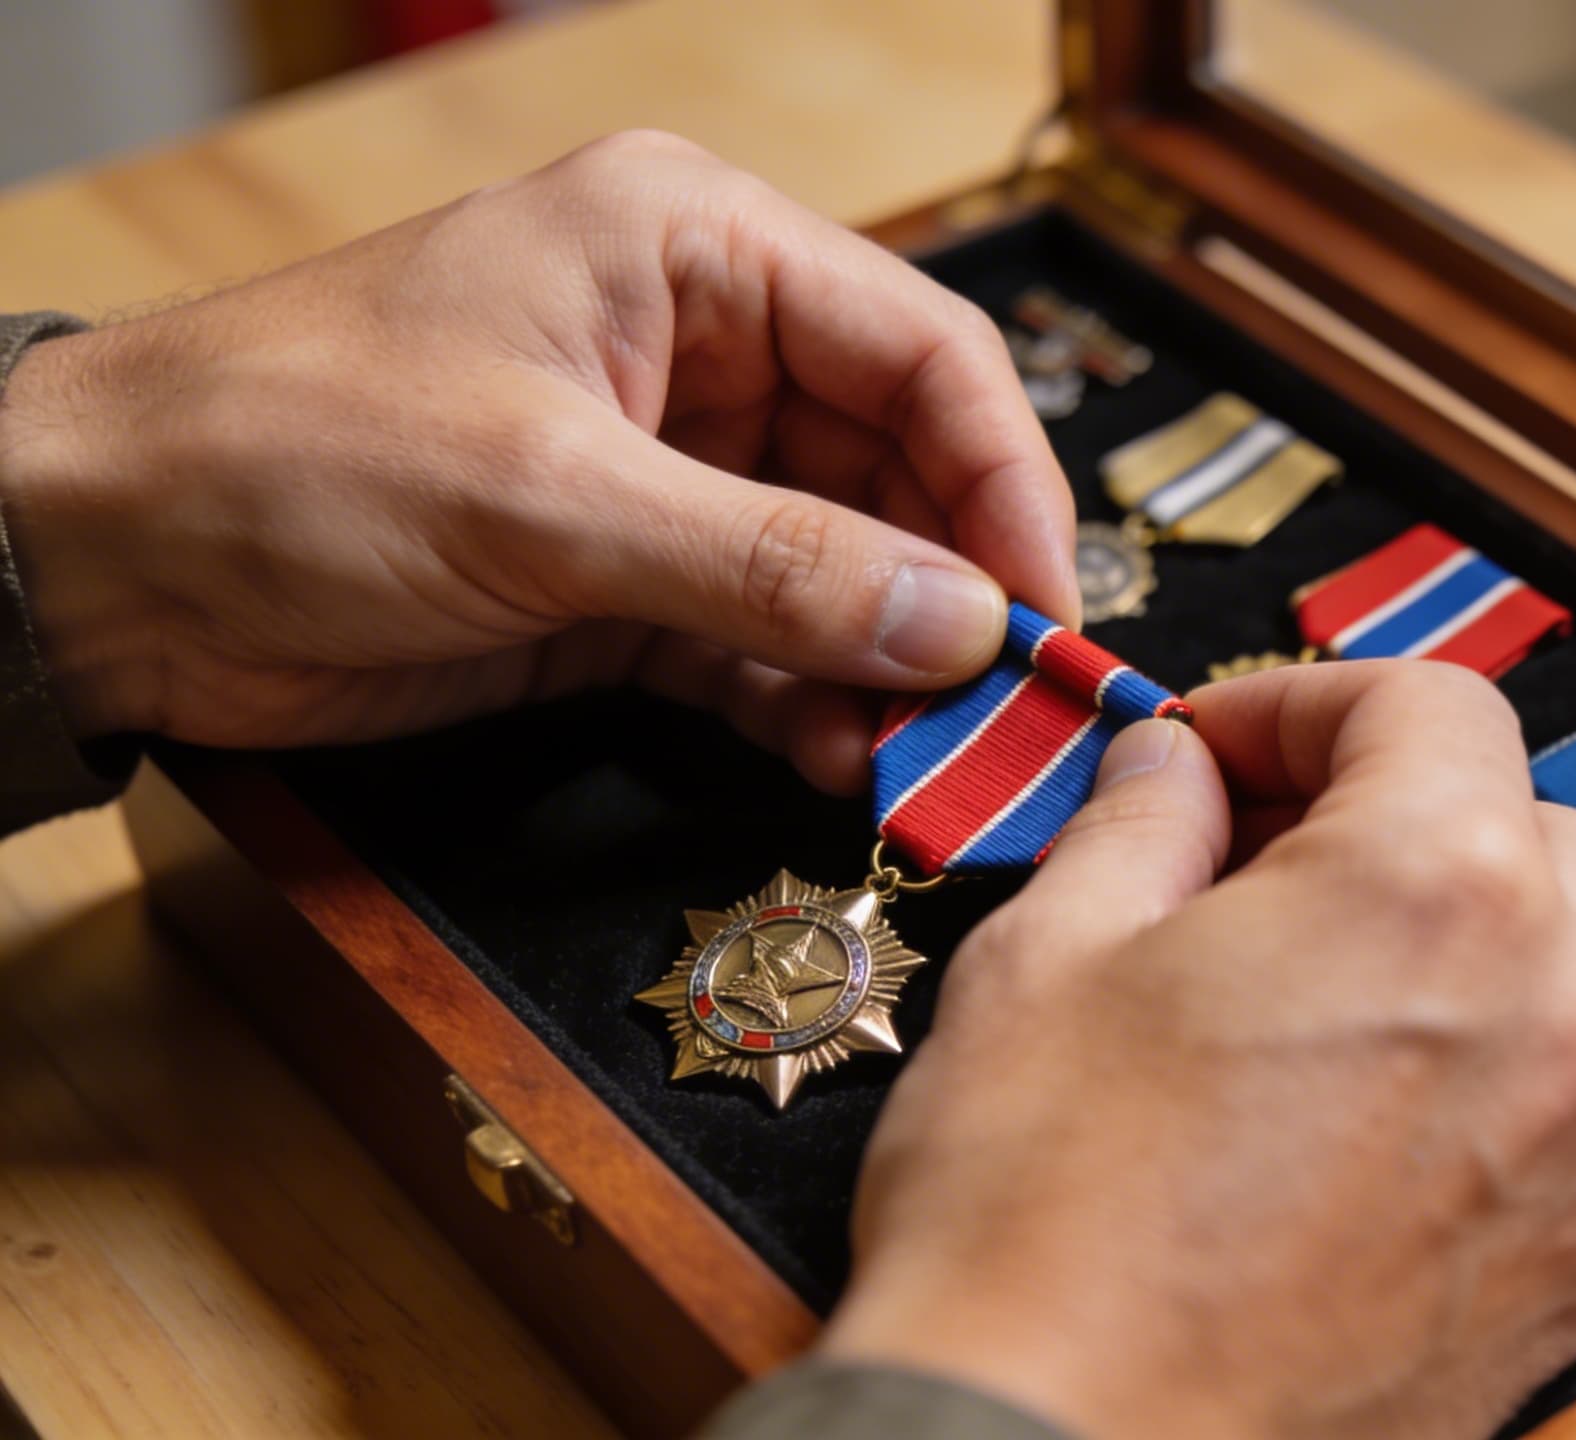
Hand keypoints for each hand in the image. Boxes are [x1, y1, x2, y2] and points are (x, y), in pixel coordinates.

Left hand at [0, 131, 1076, 789]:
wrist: (94, 561)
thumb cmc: (283, 449)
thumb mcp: (547, 497)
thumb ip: (770, 566)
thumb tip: (961, 621)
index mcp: (694, 250)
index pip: (920, 352)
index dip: (1006, 480)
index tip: (1047, 606)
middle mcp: (704, 353)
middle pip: (901, 470)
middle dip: (959, 590)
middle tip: (1013, 710)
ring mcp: (671, 475)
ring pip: (846, 571)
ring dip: (894, 666)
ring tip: (934, 758)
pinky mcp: (628, 585)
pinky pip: (767, 645)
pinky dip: (811, 705)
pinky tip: (845, 762)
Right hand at [823, 663, 1575, 1439]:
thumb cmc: (1038, 1227)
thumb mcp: (1049, 957)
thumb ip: (1144, 823)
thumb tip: (1175, 769)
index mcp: (1438, 891)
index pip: (1432, 705)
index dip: (1306, 704)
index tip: (1221, 751)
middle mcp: (1560, 1013)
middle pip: (1533, 831)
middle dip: (1406, 817)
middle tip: (1261, 865)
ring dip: (1468, 950)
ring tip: (1312, 1000)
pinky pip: (1572, 1121)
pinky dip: (1490, 1083)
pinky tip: (1355, 1127)